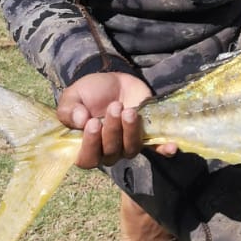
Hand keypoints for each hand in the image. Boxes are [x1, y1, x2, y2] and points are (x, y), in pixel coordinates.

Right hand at [55, 71, 176, 168]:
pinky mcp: (147, 137)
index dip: (90, 147)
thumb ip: (69, 109)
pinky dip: (164, 149)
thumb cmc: (91, 92)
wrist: (114, 81)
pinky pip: (157, 149)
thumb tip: (79, 121)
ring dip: (131, 131)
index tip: (93, 124)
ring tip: (129, 111)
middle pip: (111, 154)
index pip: (86, 159)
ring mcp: (128, 144)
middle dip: (112, 131)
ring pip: (131, 149)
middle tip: (115, 107)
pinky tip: (172, 146)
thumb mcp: (74, 95)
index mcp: (86, 144)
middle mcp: (107, 150)